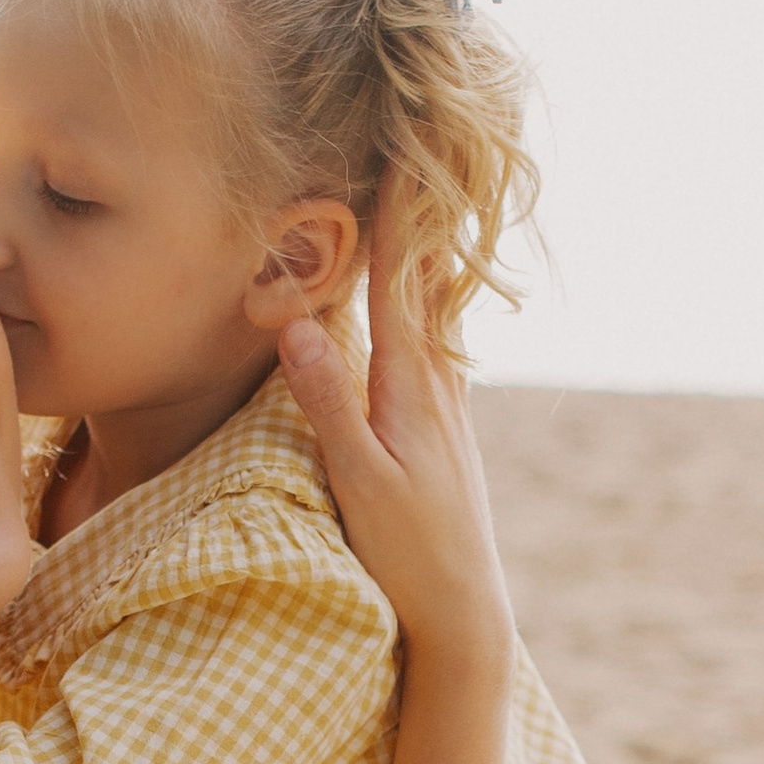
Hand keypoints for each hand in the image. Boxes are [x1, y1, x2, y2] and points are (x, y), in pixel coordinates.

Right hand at [278, 177, 514, 676]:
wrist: (467, 616)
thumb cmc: (410, 555)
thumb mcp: (359, 480)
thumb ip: (328, 402)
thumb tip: (297, 323)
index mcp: (413, 387)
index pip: (401, 280)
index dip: (396, 213)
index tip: (396, 148)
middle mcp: (439, 387)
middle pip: (427, 282)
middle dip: (417, 216)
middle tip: (414, 147)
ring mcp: (449, 410)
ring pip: (436, 314)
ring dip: (425, 257)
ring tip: (422, 201)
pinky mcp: (447, 434)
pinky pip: (436, 349)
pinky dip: (428, 308)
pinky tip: (428, 305)